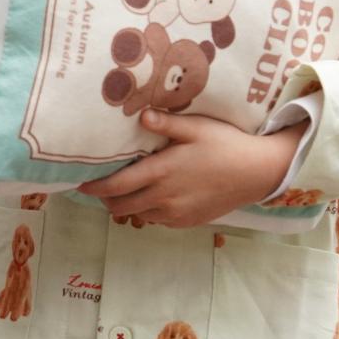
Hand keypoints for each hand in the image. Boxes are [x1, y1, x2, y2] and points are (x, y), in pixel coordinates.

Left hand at [76, 111, 302, 227]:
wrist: (258, 173)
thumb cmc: (226, 144)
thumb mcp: (197, 127)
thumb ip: (166, 125)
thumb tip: (139, 116)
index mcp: (162, 173)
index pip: (116, 186)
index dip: (94, 187)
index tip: (80, 182)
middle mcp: (165, 198)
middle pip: (120, 206)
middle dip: (105, 198)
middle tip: (99, 185)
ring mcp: (176, 214)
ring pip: (138, 215)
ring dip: (126, 205)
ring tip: (125, 188)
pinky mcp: (187, 222)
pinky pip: (157, 220)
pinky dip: (148, 210)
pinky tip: (153, 195)